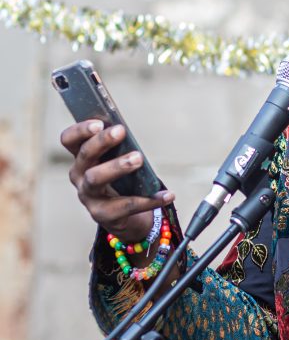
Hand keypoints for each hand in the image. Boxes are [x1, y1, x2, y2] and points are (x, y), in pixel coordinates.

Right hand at [61, 120, 173, 239]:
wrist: (122, 216)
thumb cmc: (119, 179)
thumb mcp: (117, 161)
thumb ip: (119, 147)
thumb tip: (128, 132)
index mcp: (82, 158)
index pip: (69, 140)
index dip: (80, 130)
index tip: (99, 122)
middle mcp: (79, 176)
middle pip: (84, 156)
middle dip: (101, 141)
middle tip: (121, 131)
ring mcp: (89, 197)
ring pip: (95, 178)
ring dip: (117, 166)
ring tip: (138, 158)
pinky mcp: (102, 215)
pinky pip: (127, 206)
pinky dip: (150, 200)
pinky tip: (168, 194)